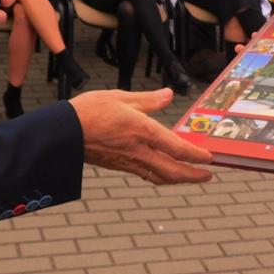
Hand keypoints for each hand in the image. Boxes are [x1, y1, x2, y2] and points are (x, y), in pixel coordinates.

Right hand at [70, 88, 213, 183]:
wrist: (63, 132)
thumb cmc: (89, 111)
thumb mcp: (121, 97)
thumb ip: (148, 100)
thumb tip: (168, 95)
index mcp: (143, 131)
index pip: (177, 148)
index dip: (196, 155)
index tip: (210, 157)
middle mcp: (139, 151)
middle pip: (172, 171)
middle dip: (192, 176)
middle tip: (207, 176)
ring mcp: (128, 162)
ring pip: (159, 177)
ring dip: (178, 179)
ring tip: (189, 177)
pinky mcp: (118, 166)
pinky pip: (145, 174)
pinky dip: (160, 176)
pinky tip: (161, 172)